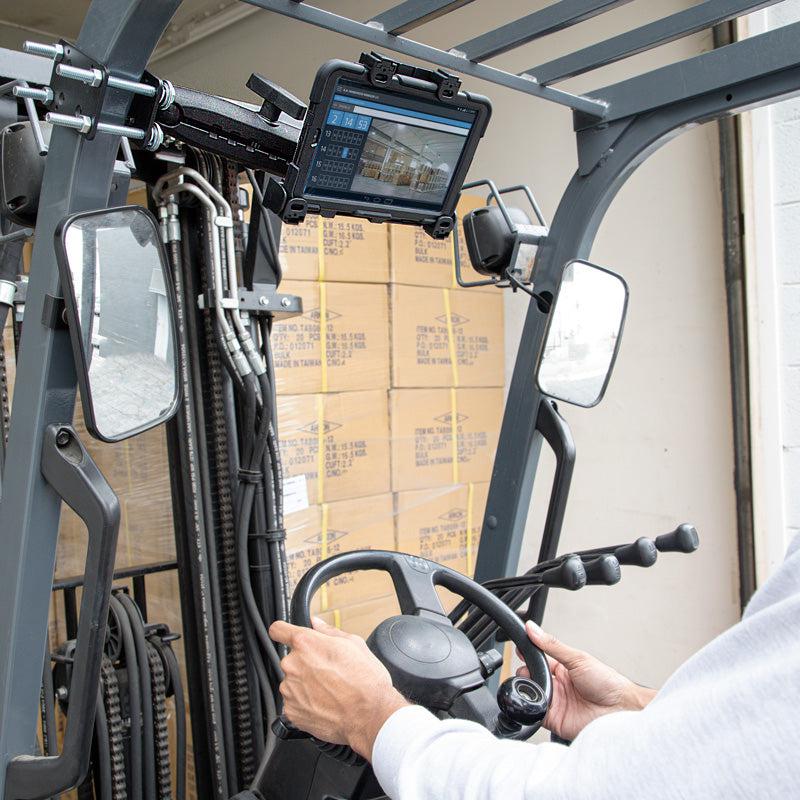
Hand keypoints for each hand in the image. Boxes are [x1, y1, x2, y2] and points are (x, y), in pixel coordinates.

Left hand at [270, 617, 407, 758]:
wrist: (369, 715)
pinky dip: (305, 703)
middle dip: (305, 663)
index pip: (278, 630)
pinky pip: (294, 703)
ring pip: (292, 682)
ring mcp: (290, 690)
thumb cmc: (365, 680)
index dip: (282, 632)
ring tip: (328, 690)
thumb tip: (316, 624)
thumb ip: (329, 631)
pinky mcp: (291, 712)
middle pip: (291, 659)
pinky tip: (324, 704)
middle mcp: (293, 665)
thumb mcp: (354, 644)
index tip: (285, 636)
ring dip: (305, 684)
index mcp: (306, 644)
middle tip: (327, 671)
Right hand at [517, 621, 655, 740]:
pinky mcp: (554, 720)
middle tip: (528, 670)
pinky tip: (535, 701)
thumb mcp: (578, 658)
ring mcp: (555, 703)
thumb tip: (533, 628)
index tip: (520, 649)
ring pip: (531, 694)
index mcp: (562, 668)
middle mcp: (557, 685)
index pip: (538, 659)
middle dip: (525, 673)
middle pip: (531, 677)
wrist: (621, 709)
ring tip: (534, 685)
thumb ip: (552, 645)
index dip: (527, 655)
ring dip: (528, 689)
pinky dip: (530, 708)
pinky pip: (535, 713)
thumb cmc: (608, 682)